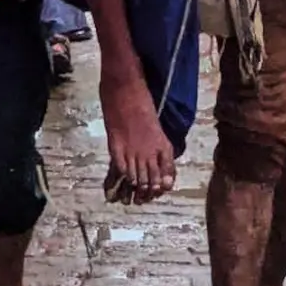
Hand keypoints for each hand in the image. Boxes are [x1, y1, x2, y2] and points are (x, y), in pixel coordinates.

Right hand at [99, 75, 175, 204]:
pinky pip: (122, 171)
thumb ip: (156, 142)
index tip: (158, 190)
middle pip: (152, 181)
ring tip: (131, 199)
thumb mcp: (154, 123)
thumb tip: (157, 158)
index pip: (168, 174)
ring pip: (137, 179)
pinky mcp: (117, 148)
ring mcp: (134, 150)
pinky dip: (121, 180)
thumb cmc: (141, 100)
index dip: (163, 186)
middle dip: (148, 192)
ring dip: (135, 190)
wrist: (125, 86)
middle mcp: (151, 151)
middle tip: (142, 199)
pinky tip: (121, 185)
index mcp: (163, 144)